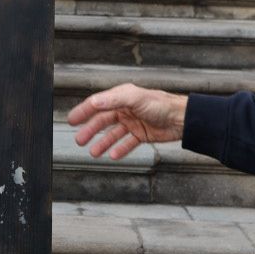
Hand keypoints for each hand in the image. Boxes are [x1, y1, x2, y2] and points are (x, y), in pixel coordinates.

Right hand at [68, 83, 186, 160]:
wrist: (182, 119)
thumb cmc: (161, 104)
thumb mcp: (135, 99)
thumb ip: (114, 99)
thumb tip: (94, 102)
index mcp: (121, 97)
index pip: (97, 104)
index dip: (83, 112)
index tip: (71, 120)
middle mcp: (125, 109)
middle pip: (103, 121)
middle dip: (90, 131)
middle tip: (79, 140)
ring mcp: (133, 122)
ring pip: (112, 134)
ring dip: (102, 142)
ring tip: (93, 152)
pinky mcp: (141, 134)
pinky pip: (126, 143)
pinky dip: (119, 149)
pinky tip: (112, 155)